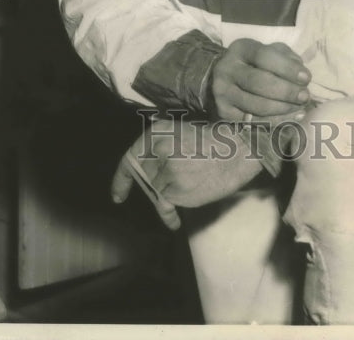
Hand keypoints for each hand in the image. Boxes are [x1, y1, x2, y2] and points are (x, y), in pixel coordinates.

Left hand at [111, 119, 264, 229]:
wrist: (236, 152)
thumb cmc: (212, 142)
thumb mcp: (179, 133)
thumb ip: (159, 148)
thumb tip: (144, 168)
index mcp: (156, 133)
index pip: (129, 160)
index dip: (121, 180)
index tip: (118, 196)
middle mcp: (156, 151)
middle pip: (146, 177)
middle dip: (158, 181)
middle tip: (179, 177)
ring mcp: (165, 171)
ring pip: (158, 190)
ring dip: (170, 192)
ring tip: (191, 183)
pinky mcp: (176, 190)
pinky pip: (167, 205)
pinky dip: (169, 214)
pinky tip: (175, 220)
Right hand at [210, 38, 310, 120]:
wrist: (220, 79)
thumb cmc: (253, 64)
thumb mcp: (267, 51)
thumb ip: (285, 56)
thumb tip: (300, 71)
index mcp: (241, 49)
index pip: (264, 56)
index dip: (287, 68)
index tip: (306, 78)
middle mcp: (227, 69)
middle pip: (259, 82)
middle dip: (287, 91)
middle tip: (305, 96)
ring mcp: (223, 92)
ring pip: (257, 105)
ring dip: (284, 108)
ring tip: (300, 107)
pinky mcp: (224, 113)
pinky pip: (254, 121)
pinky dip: (277, 121)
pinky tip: (293, 117)